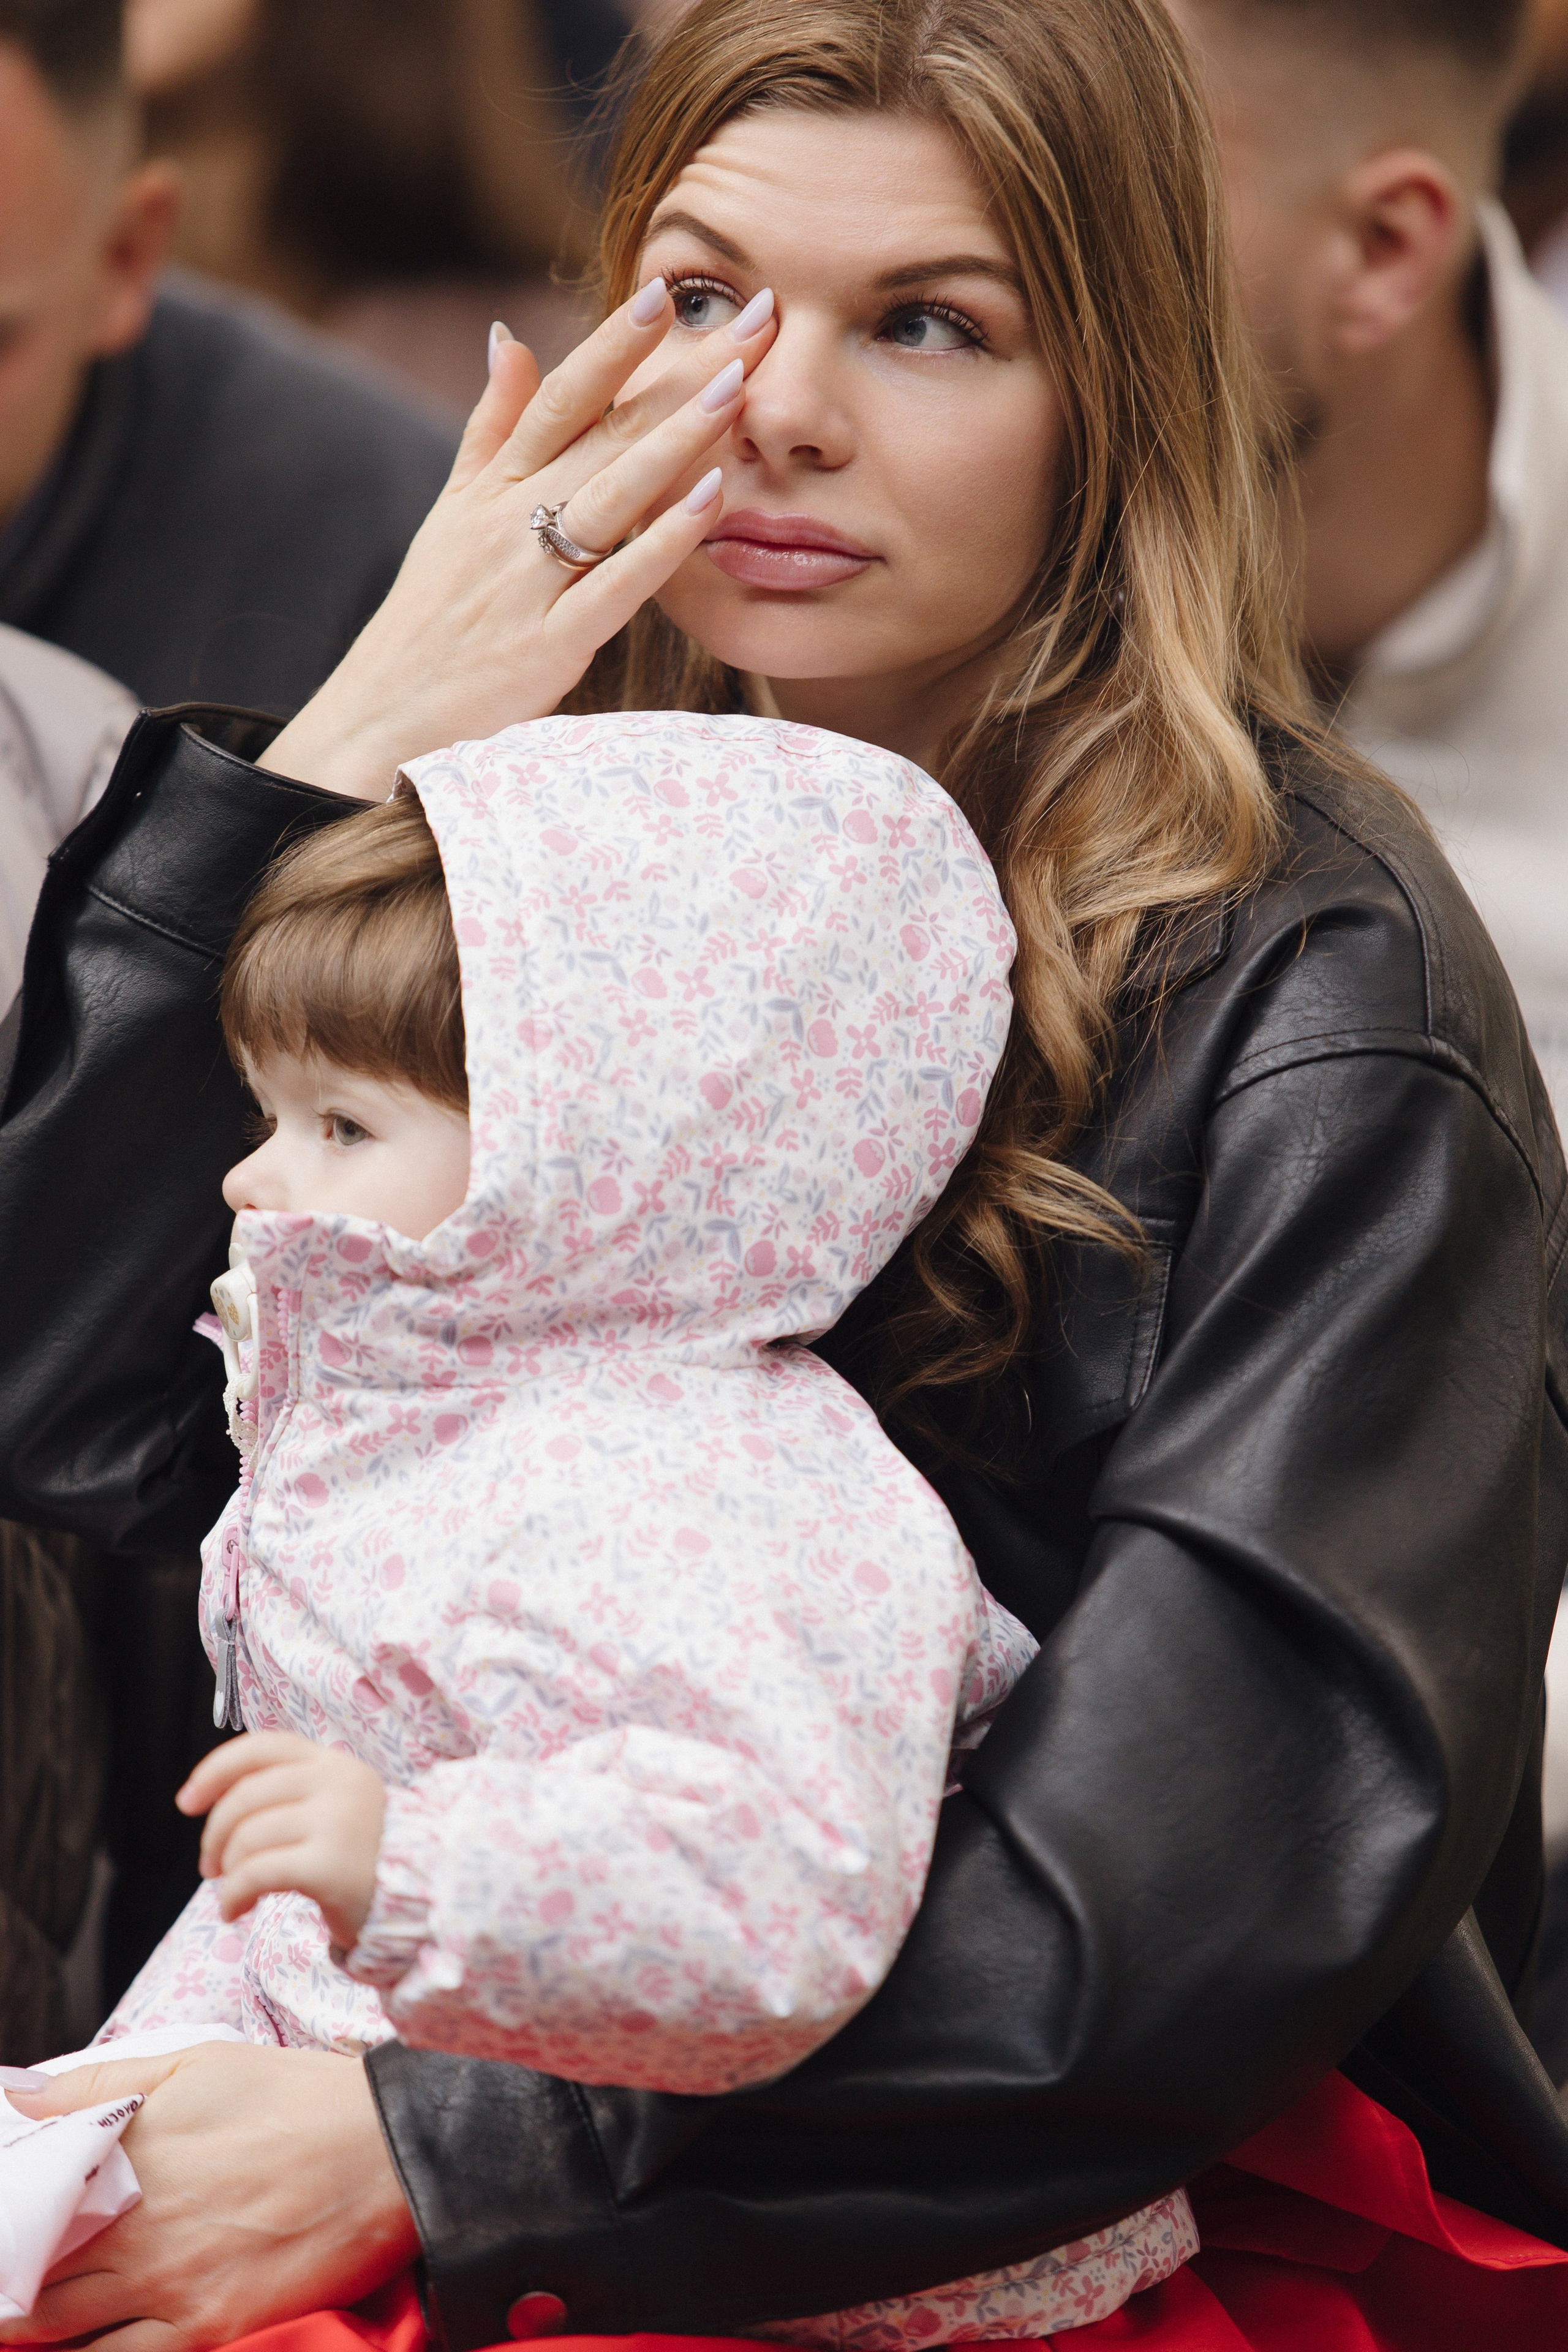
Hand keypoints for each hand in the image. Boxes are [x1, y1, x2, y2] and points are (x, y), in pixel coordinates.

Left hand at [0, 2041, 416, 2350]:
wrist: (391, 2152)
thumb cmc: (296, 2097)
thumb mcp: (198, 2063)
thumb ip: (99, 2082)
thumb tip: (14, 2093)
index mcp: (126, 2153)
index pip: (24, 2198)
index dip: (4, 2214)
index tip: (3, 2216)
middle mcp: (134, 2227)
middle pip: (27, 2274)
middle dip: (7, 2272)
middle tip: (8, 2265)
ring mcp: (168, 2285)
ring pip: (56, 2328)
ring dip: (27, 2321)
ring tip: (25, 2308)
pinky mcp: (207, 2327)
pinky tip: (79, 2342)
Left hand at [179, 1732, 385, 1948]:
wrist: (423, 1894)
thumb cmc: (364, 1853)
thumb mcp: (334, 1803)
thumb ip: (289, 1791)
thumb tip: (215, 1800)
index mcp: (333, 1762)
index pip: (261, 1748)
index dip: (215, 1770)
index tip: (187, 1802)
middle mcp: (336, 1782)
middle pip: (244, 1798)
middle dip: (215, 1836)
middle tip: (211, 1867)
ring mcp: (336, 1821)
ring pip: (247, 1838)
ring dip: (225, 1872)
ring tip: (231, 1893)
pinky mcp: (330, 1866)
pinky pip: (257, 1874)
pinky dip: (233, 1896)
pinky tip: (234, 1911)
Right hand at [262, 280, 776, 800]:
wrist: (384, 716)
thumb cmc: (430, 619)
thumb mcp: (450, 513)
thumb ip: (490, 427)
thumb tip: (512, 336)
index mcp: (491, 487)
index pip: (560, 397)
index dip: (614, 344)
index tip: (669, 291)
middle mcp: (509, 521)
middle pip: (605, 433)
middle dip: (682, 374)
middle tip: (756, 321)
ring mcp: (529, 581)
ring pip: (612, 495)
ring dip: (678, 439)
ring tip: (739, 387)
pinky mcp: (549, 644)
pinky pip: (615, 586)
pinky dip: (662, 543)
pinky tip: (711, 503)